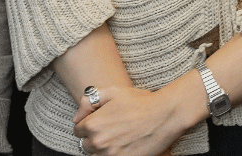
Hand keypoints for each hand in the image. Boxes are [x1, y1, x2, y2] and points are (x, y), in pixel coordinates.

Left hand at [73, 81, 200, 155]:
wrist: (164, 115)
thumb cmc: (140, 101)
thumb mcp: (112, 92)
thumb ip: (88, 102)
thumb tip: (77, 118)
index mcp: (93, 124)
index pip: (78, 130)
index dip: (88, 124)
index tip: (100, 121)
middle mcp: (99, 142)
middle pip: (86, 145)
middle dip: (95, 137)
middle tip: (111, 128)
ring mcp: (111, 154)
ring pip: (97, 155)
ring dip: (104, 147)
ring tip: (118, 137)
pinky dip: (115, 153)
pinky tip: (124, 144)